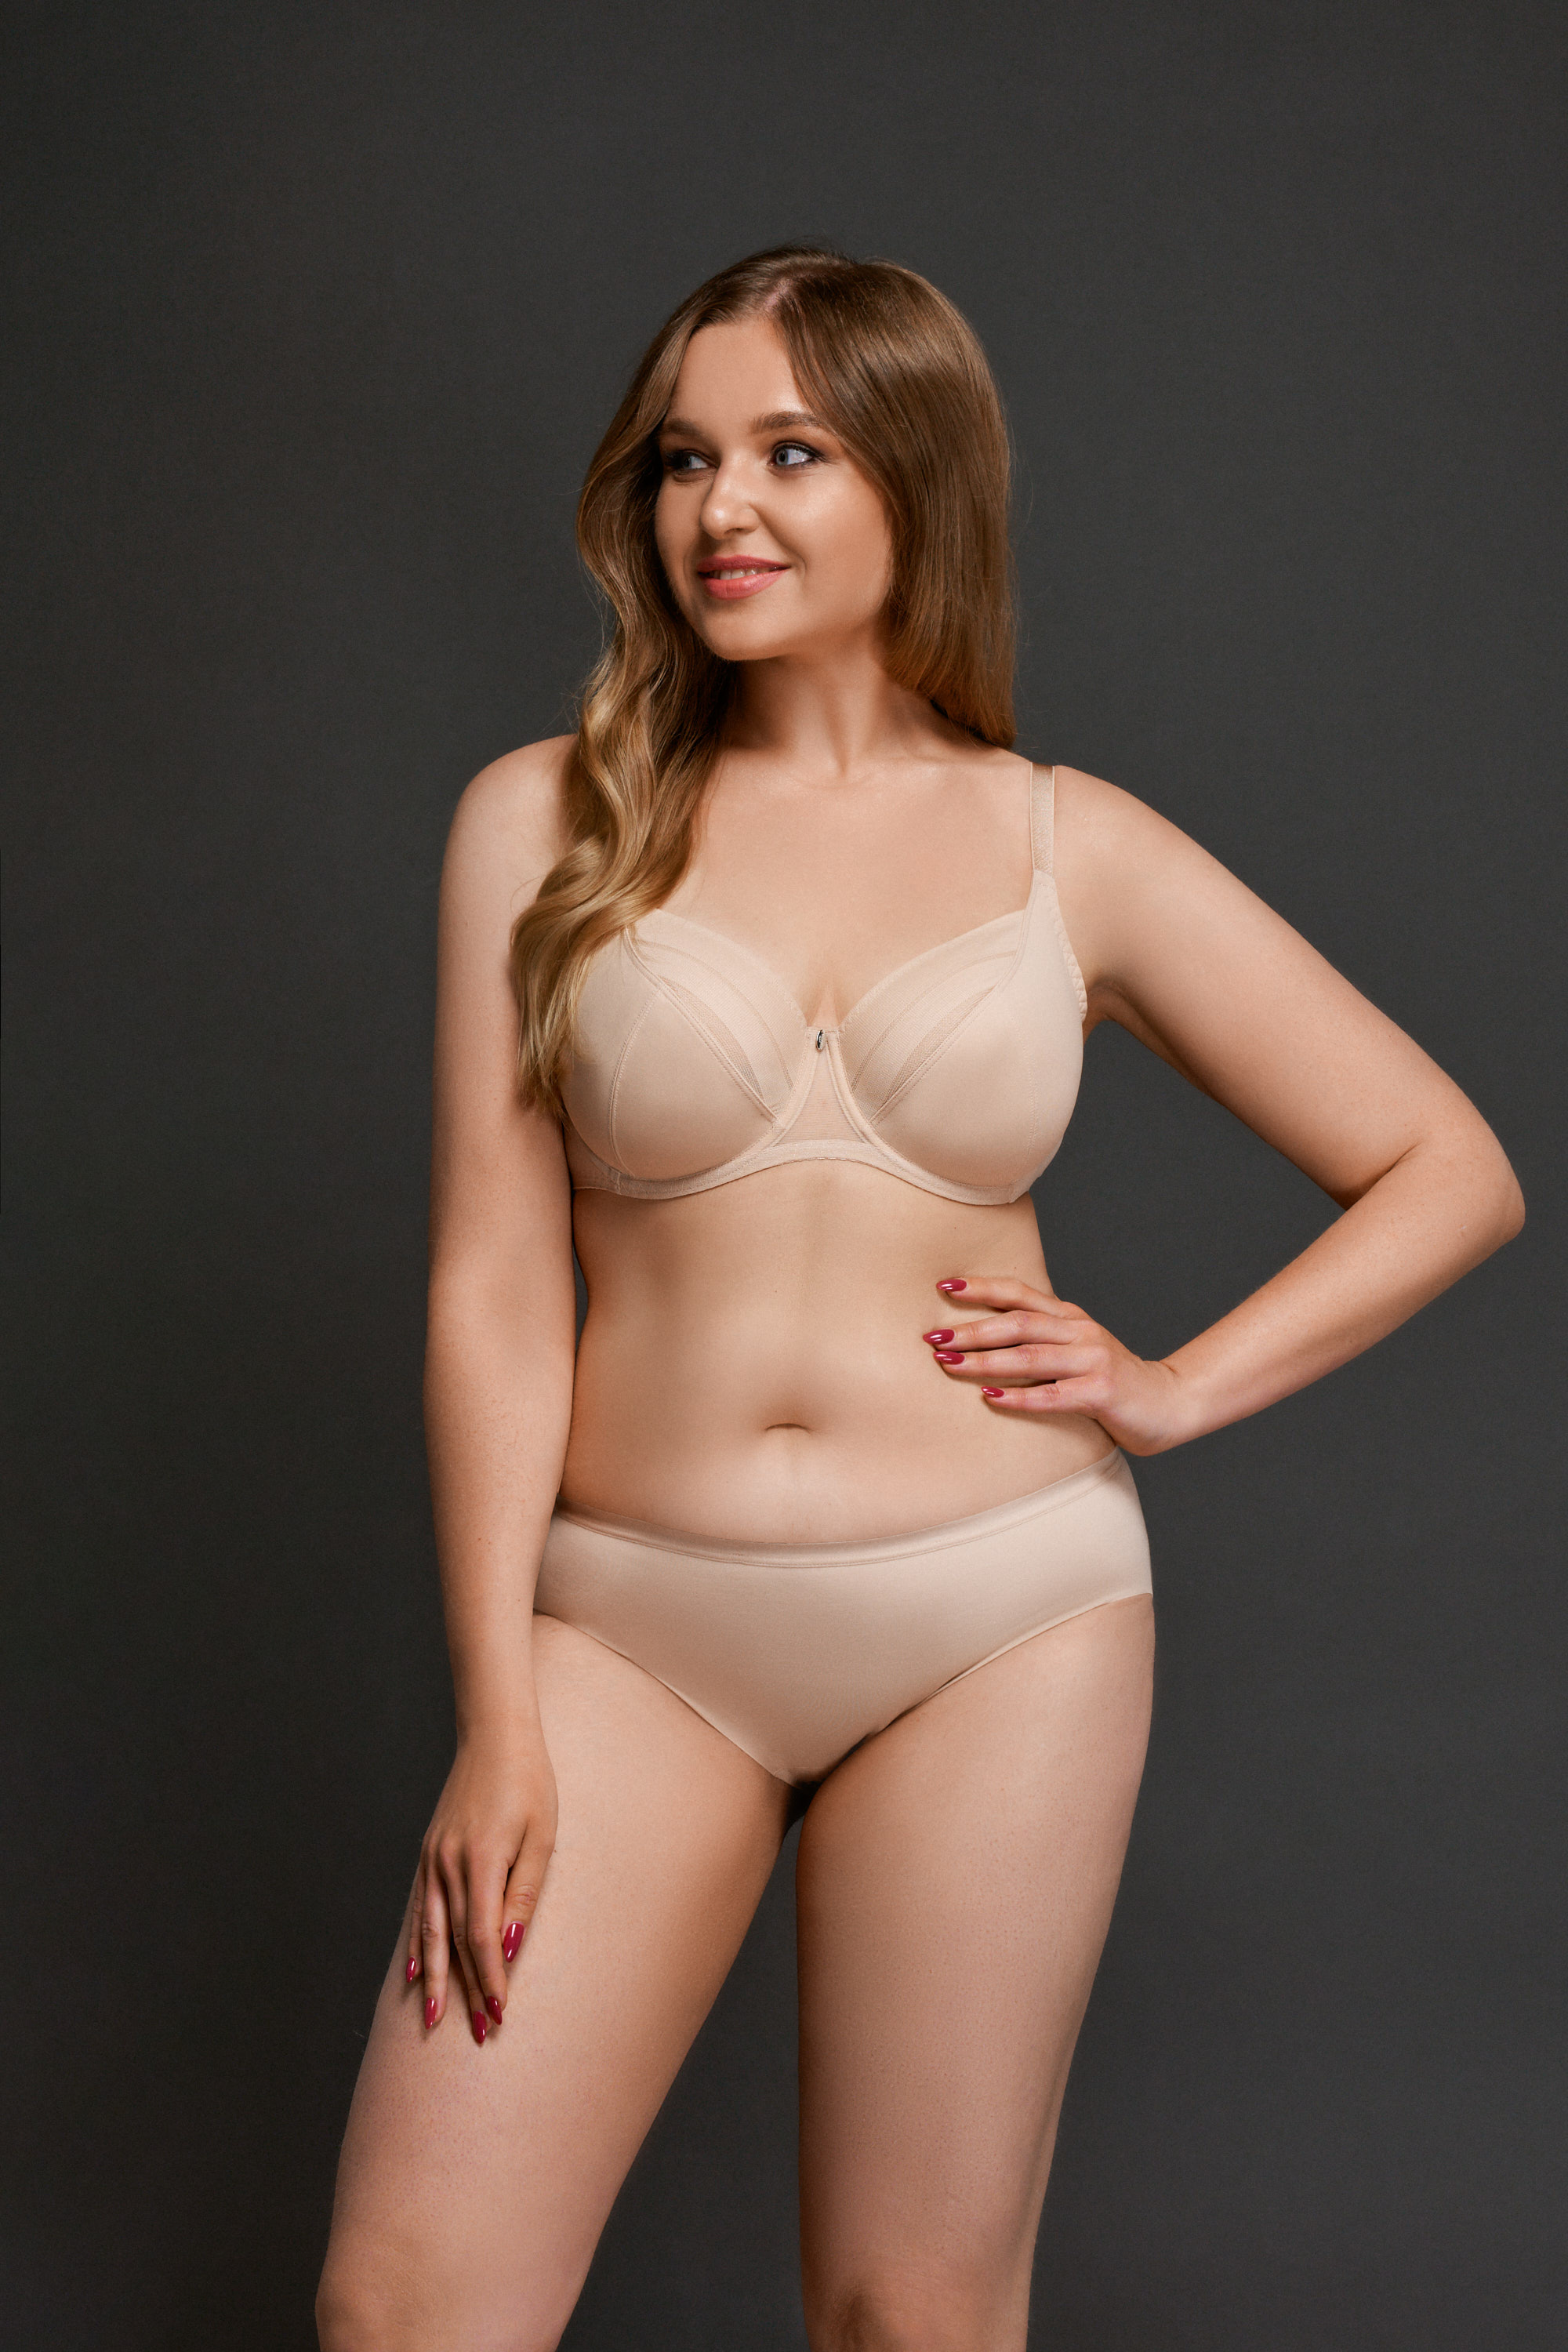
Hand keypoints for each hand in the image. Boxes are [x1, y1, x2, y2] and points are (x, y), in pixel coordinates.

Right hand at [405, 1730, 557, 2045]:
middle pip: (455, 1942)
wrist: (495, 1737)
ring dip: (435, 1978)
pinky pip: (420, 1909)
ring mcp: (433, 1859)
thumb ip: (524, 1893)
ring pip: (431, 1931)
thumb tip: (509, 1946)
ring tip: (432, 2019)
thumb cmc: (529, 1784)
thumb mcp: (541, 1837)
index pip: (482, 1937)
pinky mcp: (429, 1854)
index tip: (500, 2015)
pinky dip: (418, 1943)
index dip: (490, 1979)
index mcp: (481, 1860)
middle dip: (466, 1991)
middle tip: (477, 2034)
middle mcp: (448, 1864)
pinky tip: (415, 1970)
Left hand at [921, 1275, 1196, 1456]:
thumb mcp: (1076, 1350)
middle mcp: (1080, 1331)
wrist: (1170, 1403)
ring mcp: (1093, 1360)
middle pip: (1018, 1324)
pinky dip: (1019, 1397)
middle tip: (933, 1337)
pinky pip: (1053, 1394)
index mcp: (1070, 1317)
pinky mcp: (1102, 1392)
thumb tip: (980, 1340)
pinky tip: (990, 1399)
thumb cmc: (1109, 1381)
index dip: (982, 1288)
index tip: (944, 1286)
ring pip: (1030, 1356)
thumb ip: (1040, 1341)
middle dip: (971, 1329)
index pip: (1020, 1294)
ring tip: (949, 1364)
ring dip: (984, 1360)